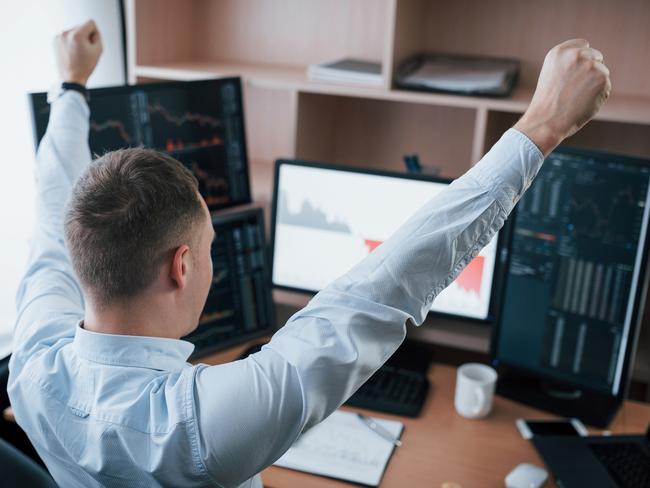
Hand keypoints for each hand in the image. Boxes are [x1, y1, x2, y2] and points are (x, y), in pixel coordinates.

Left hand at [54, 20, 102, 85]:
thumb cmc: (84, 66)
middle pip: (82, 26)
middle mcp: (66, 33)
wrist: (71, 77)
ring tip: (78, 53)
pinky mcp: (55, 40)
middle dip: (85, 36)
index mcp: (77, 35)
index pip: (91, 23)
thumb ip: (97, 35)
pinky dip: (71, 42)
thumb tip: (91, 29)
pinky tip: (72, 52)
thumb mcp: (98, 50)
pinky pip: (67, 36)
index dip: (95, 33)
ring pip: (74, 31)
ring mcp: (59, 36)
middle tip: (84, 50)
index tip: (91, 44)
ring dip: (78, 39)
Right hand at [514, 39, 610, 155]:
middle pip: (596, 57)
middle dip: (590, 71)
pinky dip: (598, 96)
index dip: (581, 60)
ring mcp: (591, 66)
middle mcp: (576, 55)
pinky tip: (582, 103)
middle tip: (574, 89)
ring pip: (602, 72)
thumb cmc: (547, 103)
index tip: (573, 74)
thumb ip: (569, 63)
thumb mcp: (551, 75)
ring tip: (576, 98)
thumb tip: (592, 61)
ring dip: (594, 84)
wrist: (546, 122)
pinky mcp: (602, 79)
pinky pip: (606, 87)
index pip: (583, 46)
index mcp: (559, 52)